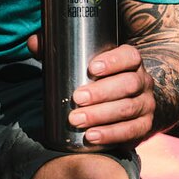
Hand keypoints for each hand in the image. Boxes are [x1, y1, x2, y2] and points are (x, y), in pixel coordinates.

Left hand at [29, 35, 156, 145]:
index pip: (129, 56)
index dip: (114, 61)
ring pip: (128, 108)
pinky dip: (111, 134)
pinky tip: (91, 136)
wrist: (122, 102)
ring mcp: (145, 105)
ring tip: (76, 120)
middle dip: (101, 92)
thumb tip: (33, 42)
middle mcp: (142, 81)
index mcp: (130, 62)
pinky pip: (131, 131)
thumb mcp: (77, 61)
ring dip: (101, 115)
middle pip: (128, 84)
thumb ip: (54, 49)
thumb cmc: (92, 78)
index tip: (92, 68)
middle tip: (76, 99)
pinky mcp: (143, 126)